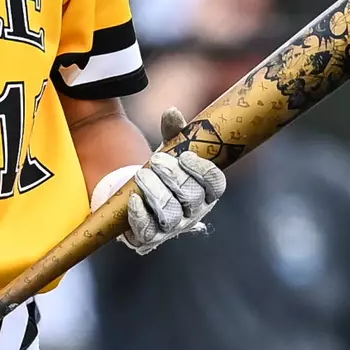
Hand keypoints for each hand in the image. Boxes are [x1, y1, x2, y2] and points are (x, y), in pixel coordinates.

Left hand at [90, 107, 225, 253]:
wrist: (138, 197)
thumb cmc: (162, 173)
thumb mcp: (169, 151)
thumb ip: (173, 132)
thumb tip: (172, 112)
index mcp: (206, 191)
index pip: (216, 185)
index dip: (204, 171)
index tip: (186, 156)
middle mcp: (193, 212)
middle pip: (191, 197)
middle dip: (173, 177)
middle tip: (155, 160)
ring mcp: (172, 227)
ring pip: (170, 214)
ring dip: (155, 192)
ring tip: (141, 175)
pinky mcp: (150, 237)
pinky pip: (148, 231)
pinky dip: (140, 214)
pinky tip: (133, 198)